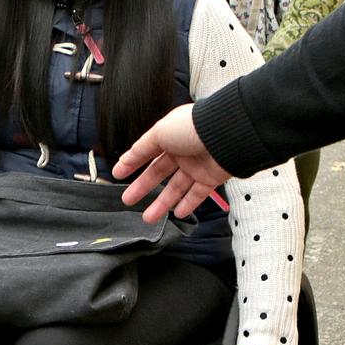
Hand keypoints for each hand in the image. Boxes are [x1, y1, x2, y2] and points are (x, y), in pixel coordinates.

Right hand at [112, 105, 229, 221]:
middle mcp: (182, 150)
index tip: (117, 175)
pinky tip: (176, 213)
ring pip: (175, 188)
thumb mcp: (159, 133)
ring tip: (148, 218)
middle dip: (143, 187)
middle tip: (128, 200)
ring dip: (162, 203)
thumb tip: (126, 158)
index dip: (131, 163)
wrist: (227, 134)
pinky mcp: (211, 178)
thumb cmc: (192, 127)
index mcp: (169, 136)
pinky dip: (187, 205)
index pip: (146, 151)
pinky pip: (197, 194)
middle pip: (158, 173)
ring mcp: (197, 165)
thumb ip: (141, 148)